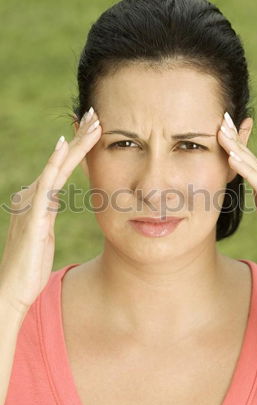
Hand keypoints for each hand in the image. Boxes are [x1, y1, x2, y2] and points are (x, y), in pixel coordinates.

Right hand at [0, 107, 101, 313]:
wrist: (12, 289)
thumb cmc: (29, 266)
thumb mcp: (43, 234)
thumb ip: (47, 214)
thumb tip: (55, 200)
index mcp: (36, 200)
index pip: (61, 168)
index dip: (77, 148)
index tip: (93, 130)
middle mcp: (31, 195)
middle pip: (60, 161)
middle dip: (79, 138)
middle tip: (95, 115)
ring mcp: (30, 203)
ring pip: (56, 166)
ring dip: (76, 144)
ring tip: (93, 124)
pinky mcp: (32, 213)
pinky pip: (46, 183)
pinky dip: (54, 163)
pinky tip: (64, 145)